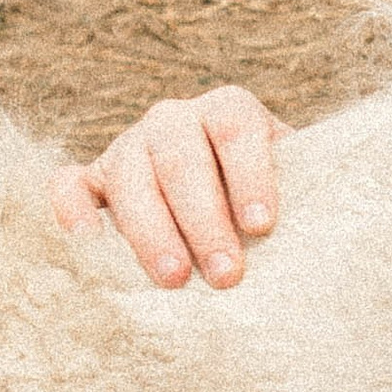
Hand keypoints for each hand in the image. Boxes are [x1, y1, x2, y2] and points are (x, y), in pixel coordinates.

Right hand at [49, 86, 283, 288]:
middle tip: (227, 276)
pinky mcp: (90, 180)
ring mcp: (127, 146)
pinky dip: (72, 209)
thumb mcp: (292, 189)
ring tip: (175, 280)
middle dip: (205, 221)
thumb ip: (304, 198)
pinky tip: (89, 242)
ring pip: (130, 175)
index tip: (263, 227)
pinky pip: (68, 185)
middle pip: (182, 159)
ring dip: (152, 231)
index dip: (251, 175)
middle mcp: (173, 120)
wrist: (225, 208)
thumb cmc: (264, 206)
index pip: (236, 128)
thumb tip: (323, 236)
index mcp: (227, 110)